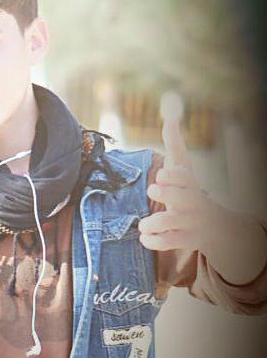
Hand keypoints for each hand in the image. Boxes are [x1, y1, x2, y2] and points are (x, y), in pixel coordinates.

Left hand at [138, 117, 217, 254]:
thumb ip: (175, 143)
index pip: (184, 176)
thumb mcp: (184, 166)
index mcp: (189, 183)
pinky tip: (145, 236)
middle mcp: (191, 202)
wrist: (214, 226)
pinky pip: (168, 243)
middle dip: (167, 193)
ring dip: (155, 222)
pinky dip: (154, 241)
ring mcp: (189, 222)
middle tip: (152, 190)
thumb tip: (170, 114)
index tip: (161, 174)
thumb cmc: (189, 189)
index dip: (173, 175)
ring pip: (173, 223)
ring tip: (144, 223)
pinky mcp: (184, 240)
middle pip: (183, 198)